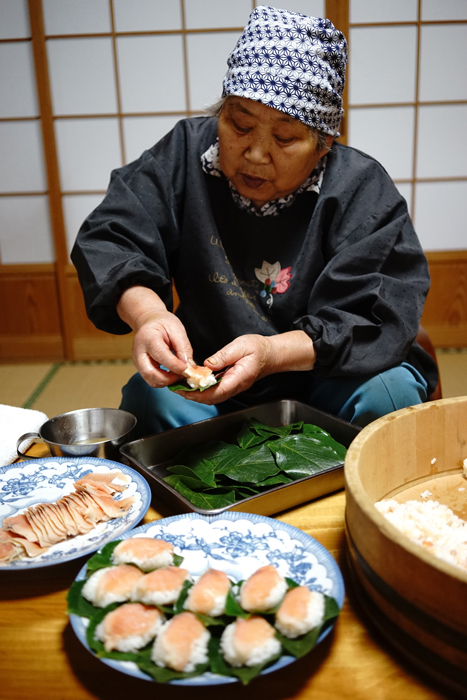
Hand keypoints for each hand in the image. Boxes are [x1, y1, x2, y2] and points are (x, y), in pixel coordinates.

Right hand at [117, 286, 191, 387]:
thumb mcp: (177, 330)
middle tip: (183, 375)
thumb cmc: (163, 323)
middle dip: (169, 379)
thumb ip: (183, 348)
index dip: (174, 365)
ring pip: (150, 380)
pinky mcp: (140, 367)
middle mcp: (139, 351)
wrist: (149, 321)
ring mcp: (137, 361)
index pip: (160, 355)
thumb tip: (189, 367)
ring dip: (167, 382)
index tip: (187, 370)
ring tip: (179, 375)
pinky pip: (151, 379)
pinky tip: (173, 375)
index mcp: (148, 337)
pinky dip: (163, 381)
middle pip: (150, 373)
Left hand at [177, 331, 314, 404]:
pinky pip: (216, 391)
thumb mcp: (240, 346)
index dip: (199, 394)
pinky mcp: (231, 384)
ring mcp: (234, 387)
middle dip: (193, 396)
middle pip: (212, 398)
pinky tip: (194, 383)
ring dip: (197, 394)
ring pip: (213, 397)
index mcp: (238, 378)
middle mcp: (236, 386)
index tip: (185, 390)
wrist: (271, 354)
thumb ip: (224, 356)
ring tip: (181, 387)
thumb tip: (208, 364)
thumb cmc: (258, 349)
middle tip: (176, 389)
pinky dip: (203, 390)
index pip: (217, 392)